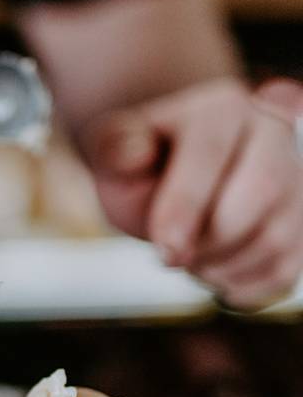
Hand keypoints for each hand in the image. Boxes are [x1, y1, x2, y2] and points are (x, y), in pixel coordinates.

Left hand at [81, 77, 302, 309]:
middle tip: (171, 257)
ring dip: (223, 266)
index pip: (210, 152)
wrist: (167, 176)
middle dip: (211, 239)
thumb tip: (133, 153)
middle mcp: (271, 134)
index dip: (187, 205)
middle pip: (263, 190)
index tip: (165, 251)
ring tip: (188, 258)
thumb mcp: (112, 150)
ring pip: (279, 236)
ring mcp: (296, 179)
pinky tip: (212, 272)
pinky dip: (241, 286)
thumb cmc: (138, 166)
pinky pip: (284, 270)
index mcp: (219, 109)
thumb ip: (113, 148)